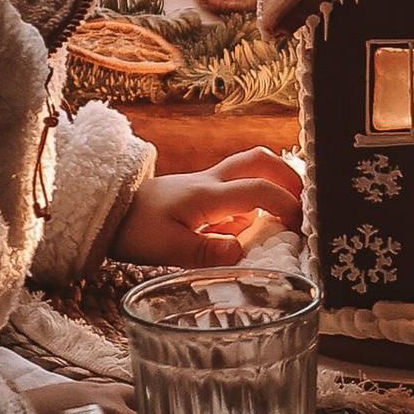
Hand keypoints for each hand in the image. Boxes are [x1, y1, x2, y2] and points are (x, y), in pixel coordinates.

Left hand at [118, 151, 304, 264]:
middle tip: (305, 201)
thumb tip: (242, 253)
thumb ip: (207, 253)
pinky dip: (252, 199)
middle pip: (259, 159)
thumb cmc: (136, 229)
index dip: (286, 203)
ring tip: (287, 213)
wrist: (108, 213)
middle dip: (288, 175)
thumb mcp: (168, 249)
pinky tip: (252, 225)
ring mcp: (206, 184)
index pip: (258, 189)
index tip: (304, 223)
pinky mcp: (200, 193)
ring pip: (249, 169)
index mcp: (208, 194)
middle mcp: (211, 182)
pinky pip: (235, 188)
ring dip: (272, 183)